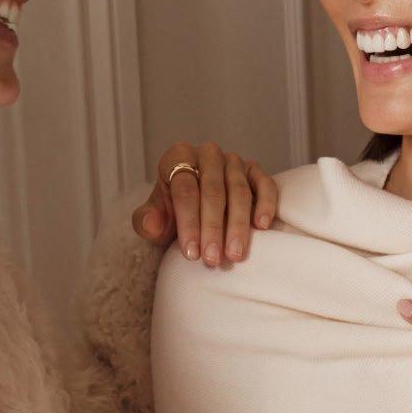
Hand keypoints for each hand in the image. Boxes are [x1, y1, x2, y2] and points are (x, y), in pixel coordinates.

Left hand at [131, 142, 278, 267]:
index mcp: (177, 157)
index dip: (188, 223)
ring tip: (234, 254)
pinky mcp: (255, 171)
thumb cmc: (173, 214)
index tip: (191, 254)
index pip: (185, 190)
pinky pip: (264, 184)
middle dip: (212, 228)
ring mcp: (233, 161)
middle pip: (212, 191)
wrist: (195, 209)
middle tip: (212, 259)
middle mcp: (207, 154)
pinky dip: (265, 204)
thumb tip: (151, 224)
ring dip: (238, 225)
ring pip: (238, 190)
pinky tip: (262, 227)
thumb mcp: (154, 220)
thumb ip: (146, 222)